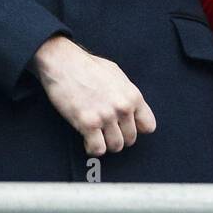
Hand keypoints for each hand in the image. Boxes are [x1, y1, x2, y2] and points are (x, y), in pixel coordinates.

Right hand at [32, 36, 156, 156]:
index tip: (125, 127)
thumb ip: (126, 94)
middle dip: (118, 137)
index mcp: (133, 95)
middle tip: (106, 131)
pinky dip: (92, 148)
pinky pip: (97, 149)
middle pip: (130, 139)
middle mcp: (123, 107)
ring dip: (106, 144)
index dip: (136, 128)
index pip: (148, 126)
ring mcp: (106, 116)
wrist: (64, 62)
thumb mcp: (117, 75)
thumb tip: (131, 109)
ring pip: (115, 146)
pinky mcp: (87, 123)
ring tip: (96, 135)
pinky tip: (86, 139)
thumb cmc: (88, 66)